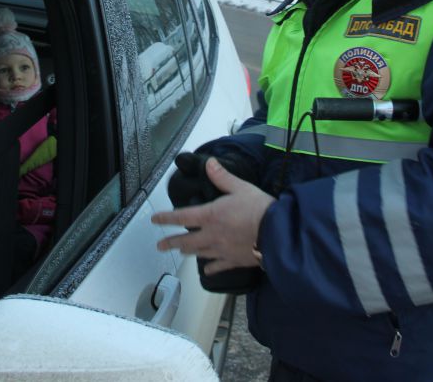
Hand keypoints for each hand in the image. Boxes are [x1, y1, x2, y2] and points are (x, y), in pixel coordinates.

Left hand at [153, 158, 274, 275]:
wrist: (277, 234)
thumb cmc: (259, 208)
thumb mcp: (241, 187)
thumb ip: (222, 177)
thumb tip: (209, 162)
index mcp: (210, 216)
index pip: (182, 216)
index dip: (166, 218)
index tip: (155, 220)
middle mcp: (211, 235)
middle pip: (186, 241)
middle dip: (171, 243)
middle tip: (160, 246)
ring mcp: (221, 250)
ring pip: (199, 253)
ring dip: (188, 252)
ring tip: (181, 252)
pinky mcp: (234, 261)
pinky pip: (218, 266)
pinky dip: (211, 268)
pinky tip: (207, 270)